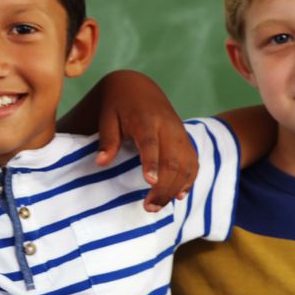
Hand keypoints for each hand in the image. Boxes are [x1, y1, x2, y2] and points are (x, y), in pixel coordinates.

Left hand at [91, 71, 198, 211]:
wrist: (139, 86)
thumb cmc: (118, 104)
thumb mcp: (107, 117)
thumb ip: (107, 139)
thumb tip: (101, 162)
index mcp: (146, 120)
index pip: (151, 142)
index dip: (152, 162)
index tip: (149, 182)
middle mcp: (168, 127)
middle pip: (172, 160)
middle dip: (163, 186)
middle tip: (149, 207)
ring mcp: (179, 134)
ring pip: (186, 164)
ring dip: (175, 188)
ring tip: (157, 206)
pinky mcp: (185, 139)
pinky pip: (193, 161)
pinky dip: (189, 179)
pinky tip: (179, 195)